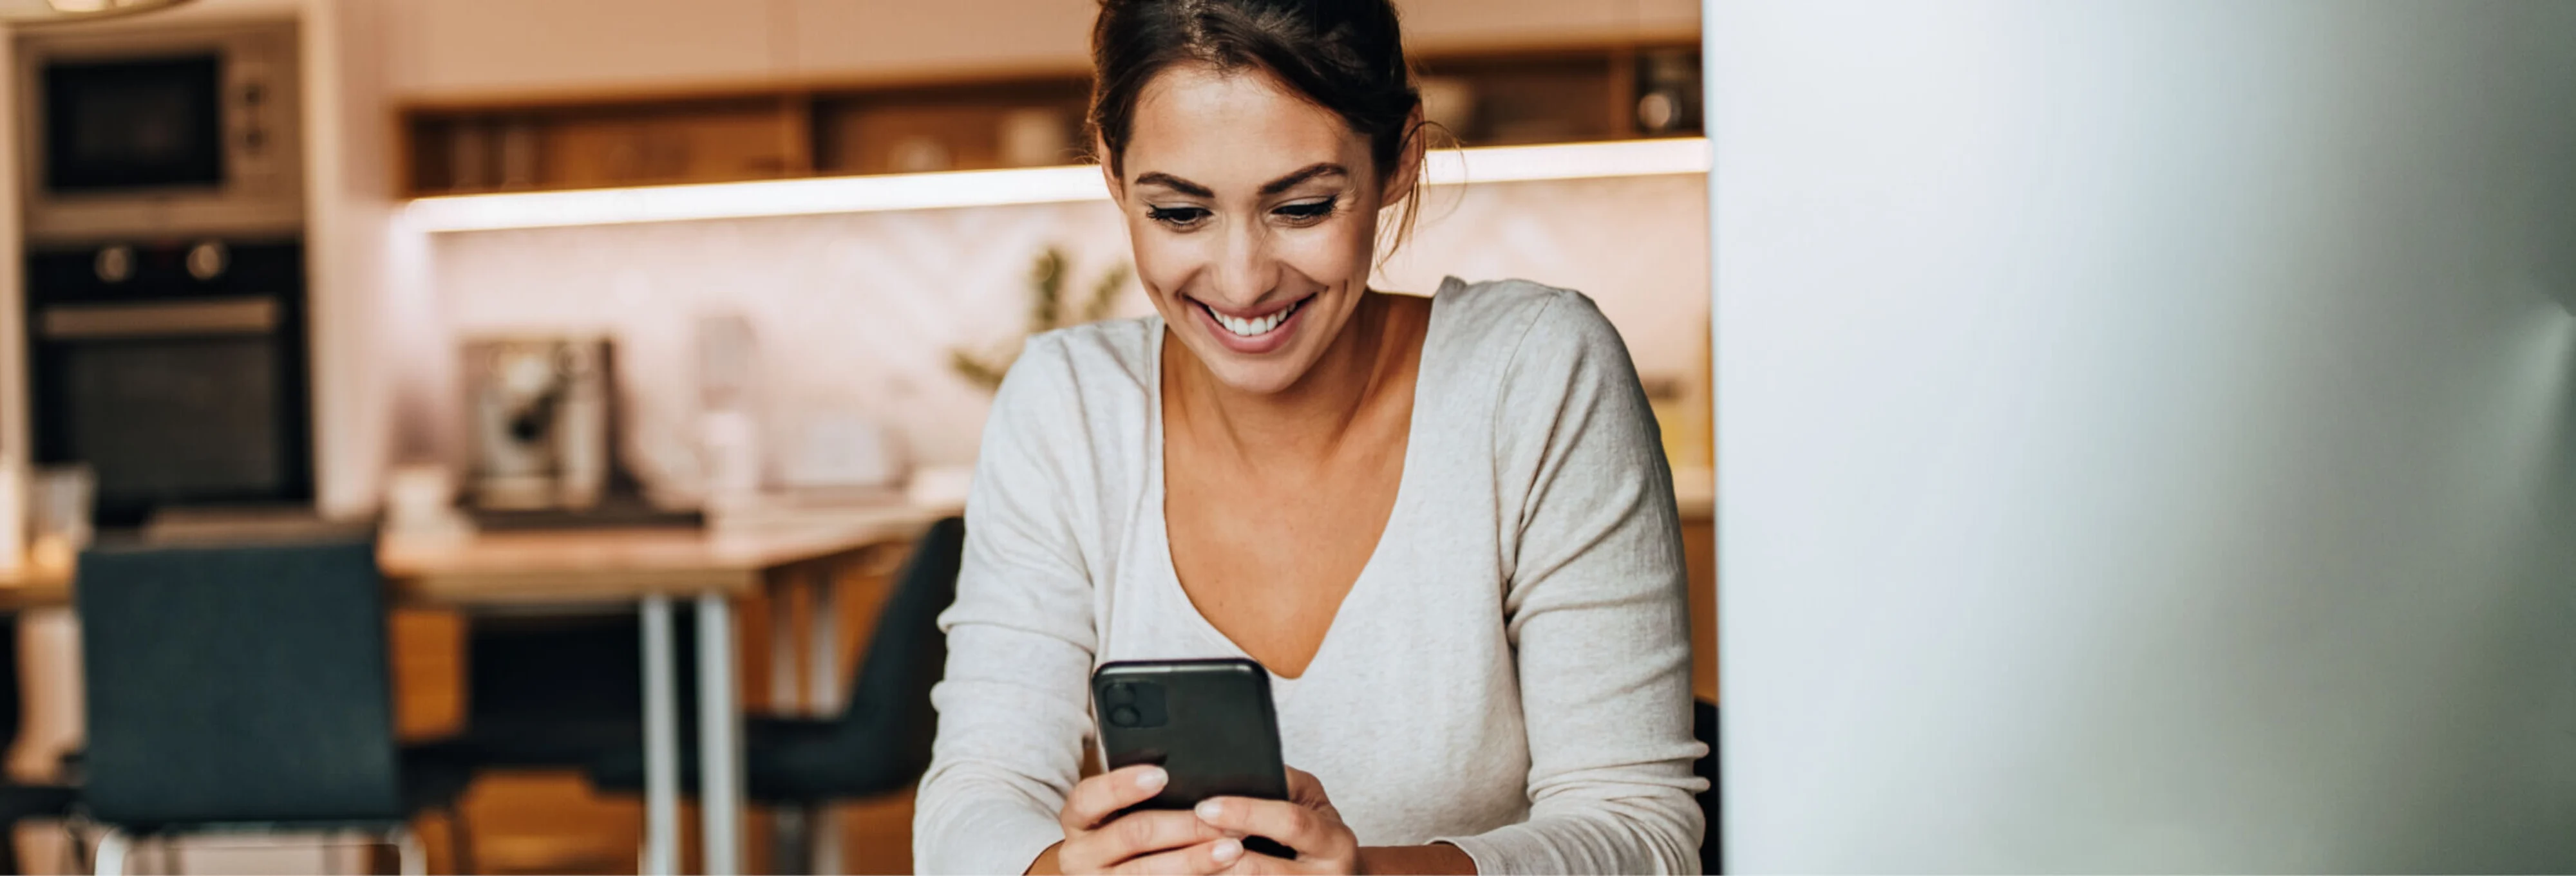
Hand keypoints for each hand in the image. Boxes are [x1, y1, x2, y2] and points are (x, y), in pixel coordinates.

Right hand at [1046, 764, 1248, 874]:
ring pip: (1148, 872)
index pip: (1090, 797)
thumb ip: (1136, 796)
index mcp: (1077, 820)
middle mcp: (1079, 855)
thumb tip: (1180, 772)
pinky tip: (1220, 874)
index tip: (1162, 775)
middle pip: (1132, 834)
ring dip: (1195, 859)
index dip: (1123, 785)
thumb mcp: (1113, 814)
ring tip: (1232, 848)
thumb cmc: (1118, 838)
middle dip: (1184, 826)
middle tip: (1225, 817)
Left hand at [1191, 766, 1362, 874]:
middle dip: (1218, 853)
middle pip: (1262, 869)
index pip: (1290, 822)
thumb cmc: (1319, 836)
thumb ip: (1285, 785)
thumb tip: (1237, 769)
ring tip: (1179, 862)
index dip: (1247, 813)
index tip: (1206, 806)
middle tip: (1182, 838)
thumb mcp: (1313, 803)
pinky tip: (1195, 874)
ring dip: (1214, 874)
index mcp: (1334, 841)